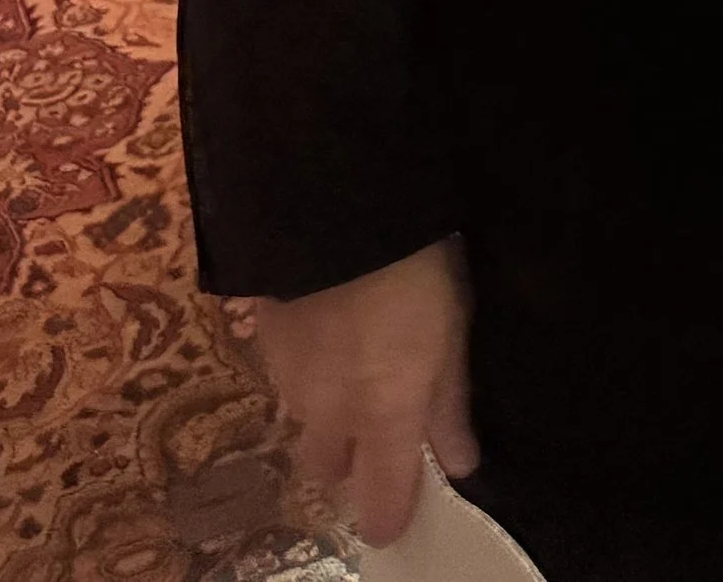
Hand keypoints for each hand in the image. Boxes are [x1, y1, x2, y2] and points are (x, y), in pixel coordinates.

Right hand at [250, 237, 476, 548]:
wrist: (337, 206)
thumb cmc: (416, 268)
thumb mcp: (451, 332)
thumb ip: (450, 404)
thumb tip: (460, 464)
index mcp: (383, 417)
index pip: (378, 504)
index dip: (389, 517)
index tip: (400, 511)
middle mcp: (327, 413)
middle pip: (328, 470)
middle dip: (350, 460)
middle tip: (380, 422)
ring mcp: (288, 378)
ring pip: (303, 421)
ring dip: (328, 409)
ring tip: (359, 356)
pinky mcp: (262, 340)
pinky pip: (285, 376)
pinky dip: (308, 367)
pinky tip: (331, 323)